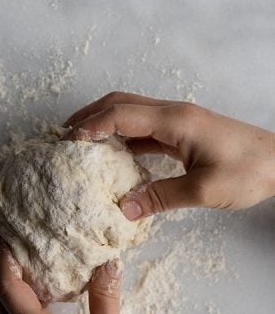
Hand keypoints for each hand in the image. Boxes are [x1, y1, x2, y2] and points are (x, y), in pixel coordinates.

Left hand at [0, 242, 138, 313]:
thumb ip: (104, 297)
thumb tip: (106, 261)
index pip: (8, 287)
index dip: (4, 259)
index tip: (8, 235)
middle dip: (1, 268)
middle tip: (15, 243)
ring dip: (7, 287)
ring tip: (25, 264)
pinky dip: (17, 304)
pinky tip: (39, 297)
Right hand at [63, 92, 274, 218]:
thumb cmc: (249, 171)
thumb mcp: (203, 190)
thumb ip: (160, 198)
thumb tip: (123, 209)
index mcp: (175, 121)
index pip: (121, 115)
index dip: (91, 126)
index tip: (68, 143)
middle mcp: (173, 114)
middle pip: (121, 103)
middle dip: (89, 115)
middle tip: (64, 136)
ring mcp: (178, 121)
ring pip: (131, 113)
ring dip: (104, 124)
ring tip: (81, 145)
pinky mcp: (183, 133)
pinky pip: (144, 129)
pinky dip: (123, 139)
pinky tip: (113, 157)